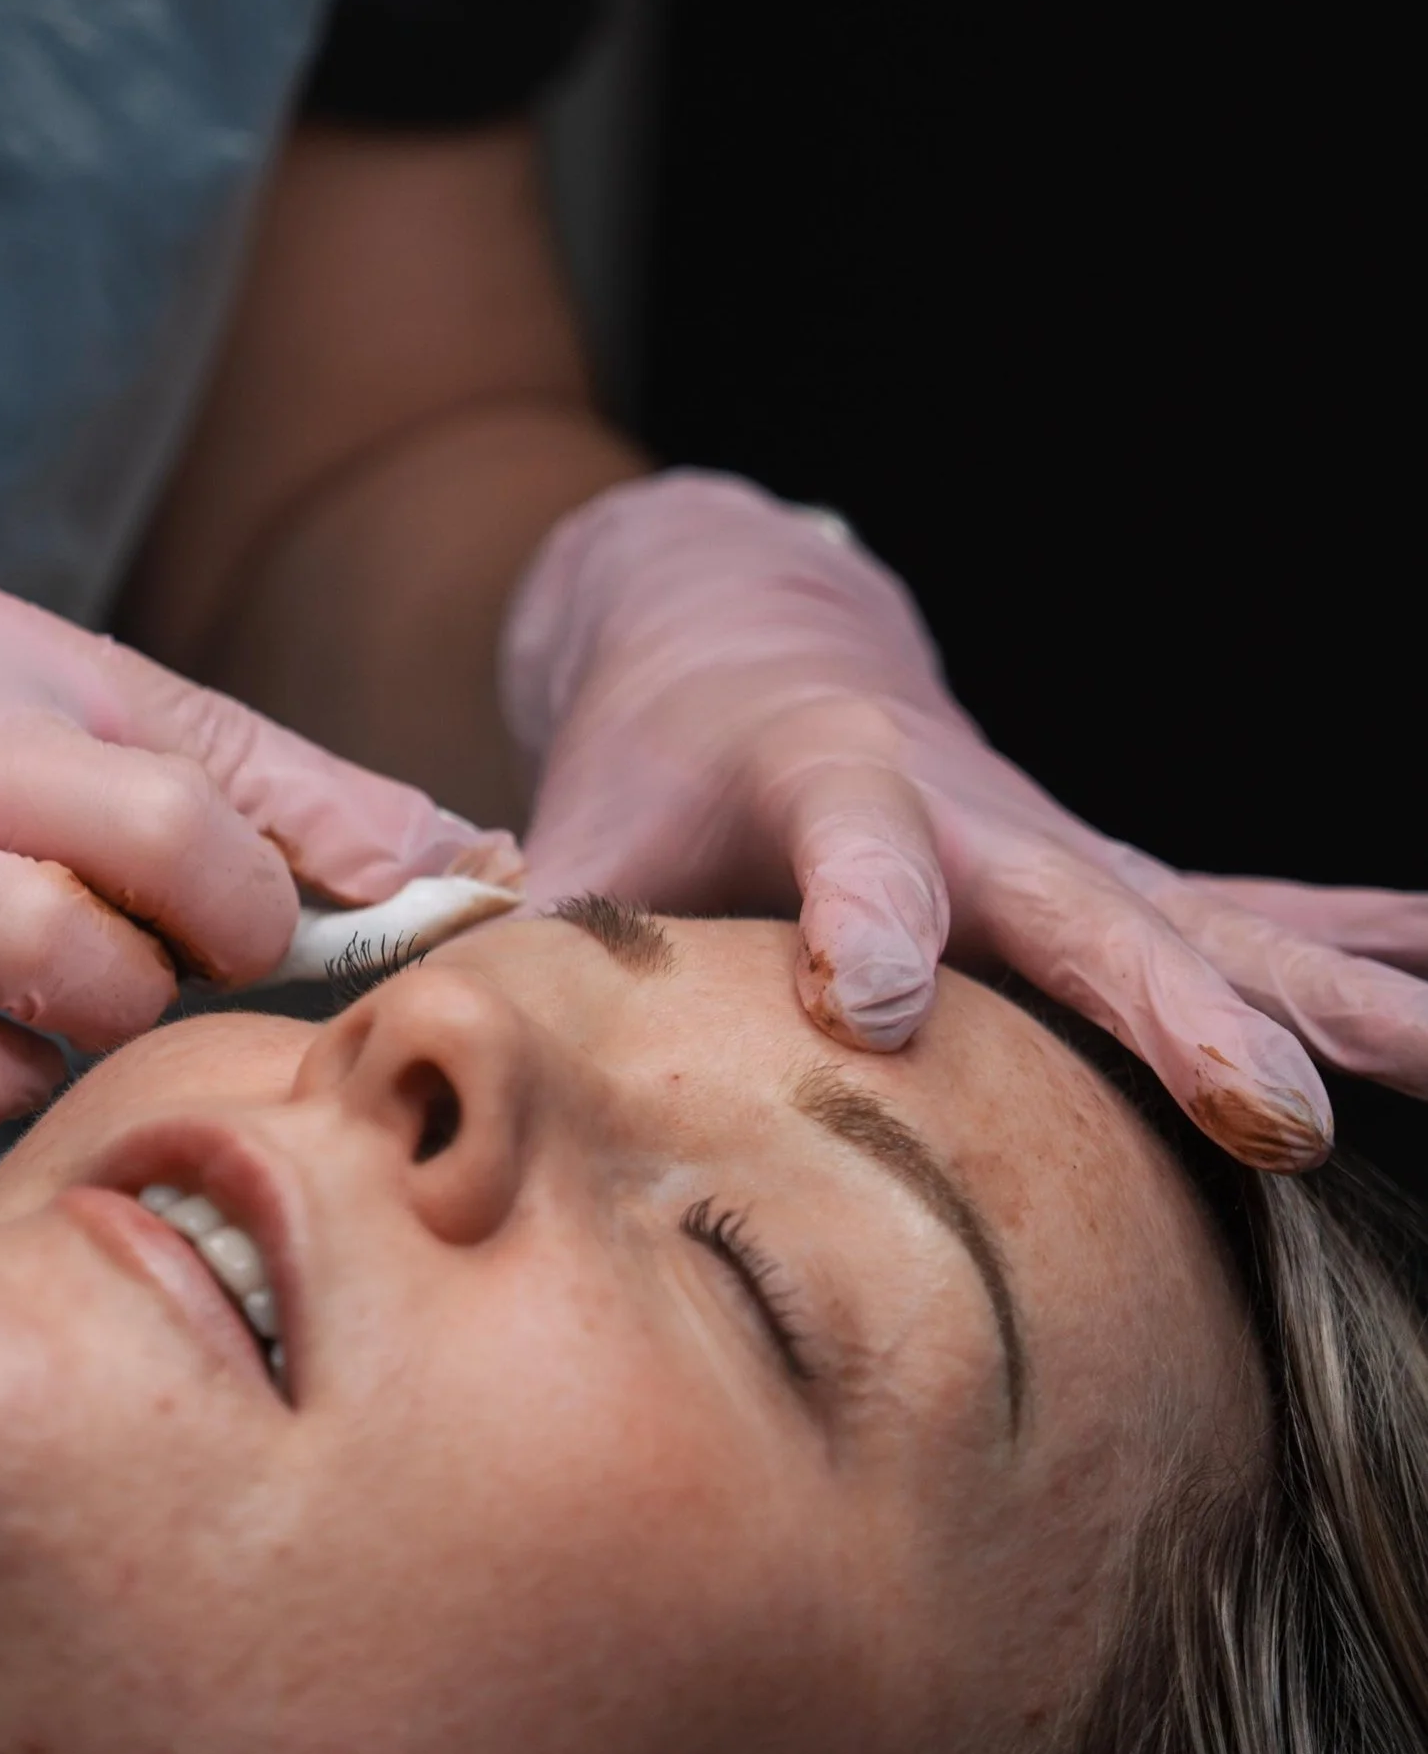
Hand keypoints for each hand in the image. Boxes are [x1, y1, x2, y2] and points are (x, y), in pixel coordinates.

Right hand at [0, 571, 498, 1157]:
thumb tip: (409, 850)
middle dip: (241, 931)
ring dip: (113, 1020)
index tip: (477, 905)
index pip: (220, 741)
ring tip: (81, 1014)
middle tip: (237, 968)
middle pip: (171, 848)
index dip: (357, 841)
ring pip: (75, 977)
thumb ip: (161, 768)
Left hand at [502, 475, 1427, 1166]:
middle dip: (1180, 1010)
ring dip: (1336, 993)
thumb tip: (419, 1055)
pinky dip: (1360, 945)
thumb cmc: (646, 763)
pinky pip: (1251, 917)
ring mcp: (1059, 851)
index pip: (848, 851)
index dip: (863, 920)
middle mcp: (970, 812)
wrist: (749, 638)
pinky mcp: (1105, 882)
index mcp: (821, 781)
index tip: (872, 1009)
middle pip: (1085, 911)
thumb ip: (525, 933)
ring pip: (1213, 924)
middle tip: (1281, 1115)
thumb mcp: (577, 826)